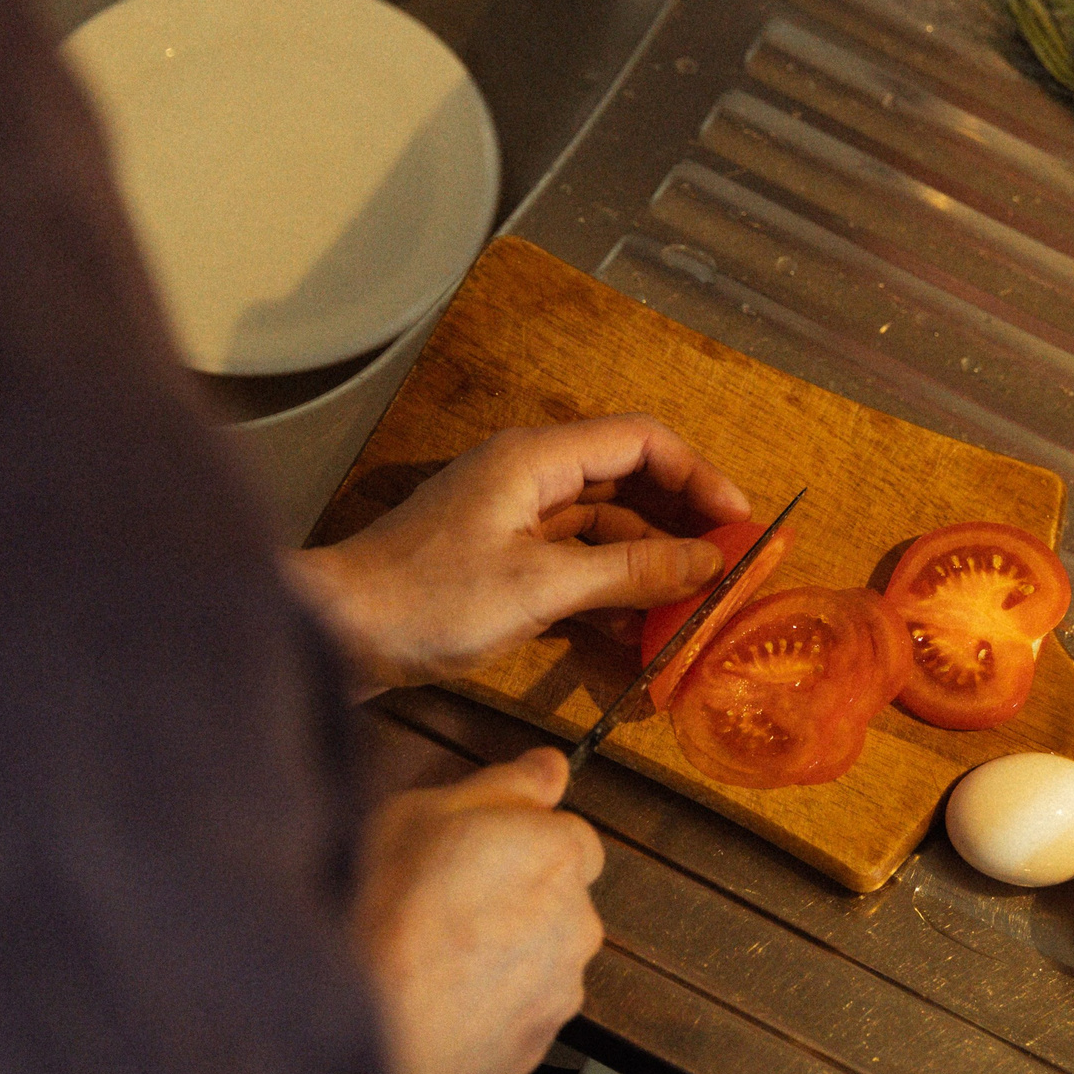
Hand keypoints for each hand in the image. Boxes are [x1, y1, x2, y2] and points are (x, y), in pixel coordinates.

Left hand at [288, 416, 753, 691]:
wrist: (335, 632)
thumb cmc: (426, 600)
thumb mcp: (542, 587)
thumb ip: (631, 570)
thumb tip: (709, 563)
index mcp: (534, 461)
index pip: (639, 442)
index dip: (697, 476)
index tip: (738, 522)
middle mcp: (527, 479)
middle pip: (627, 482)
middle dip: (681, 521)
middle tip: (728, 566)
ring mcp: (512, 521)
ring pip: (604, 528)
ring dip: (649, 562)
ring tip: (693, 605)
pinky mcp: (500, 563)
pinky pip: (574, 564)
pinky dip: (610, 589)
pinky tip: (640, 629)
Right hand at [353, 747, 605, 1073]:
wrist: (357, 1027)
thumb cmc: (382, 912)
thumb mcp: (421, 813)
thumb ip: (502, 785)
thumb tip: (550, 766)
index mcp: (558, 853)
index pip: (570, 835)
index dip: (519, 841)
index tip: (474, 852)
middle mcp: (578, 922)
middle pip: (559, 898)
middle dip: (516, 897)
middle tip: (442, 904)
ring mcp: (560, 989)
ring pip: (541, 957)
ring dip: (505, 953)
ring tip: (431, 959)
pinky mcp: (537, 1045)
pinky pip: (520, 1012)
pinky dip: (491, 1005)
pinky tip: (436, 1000)